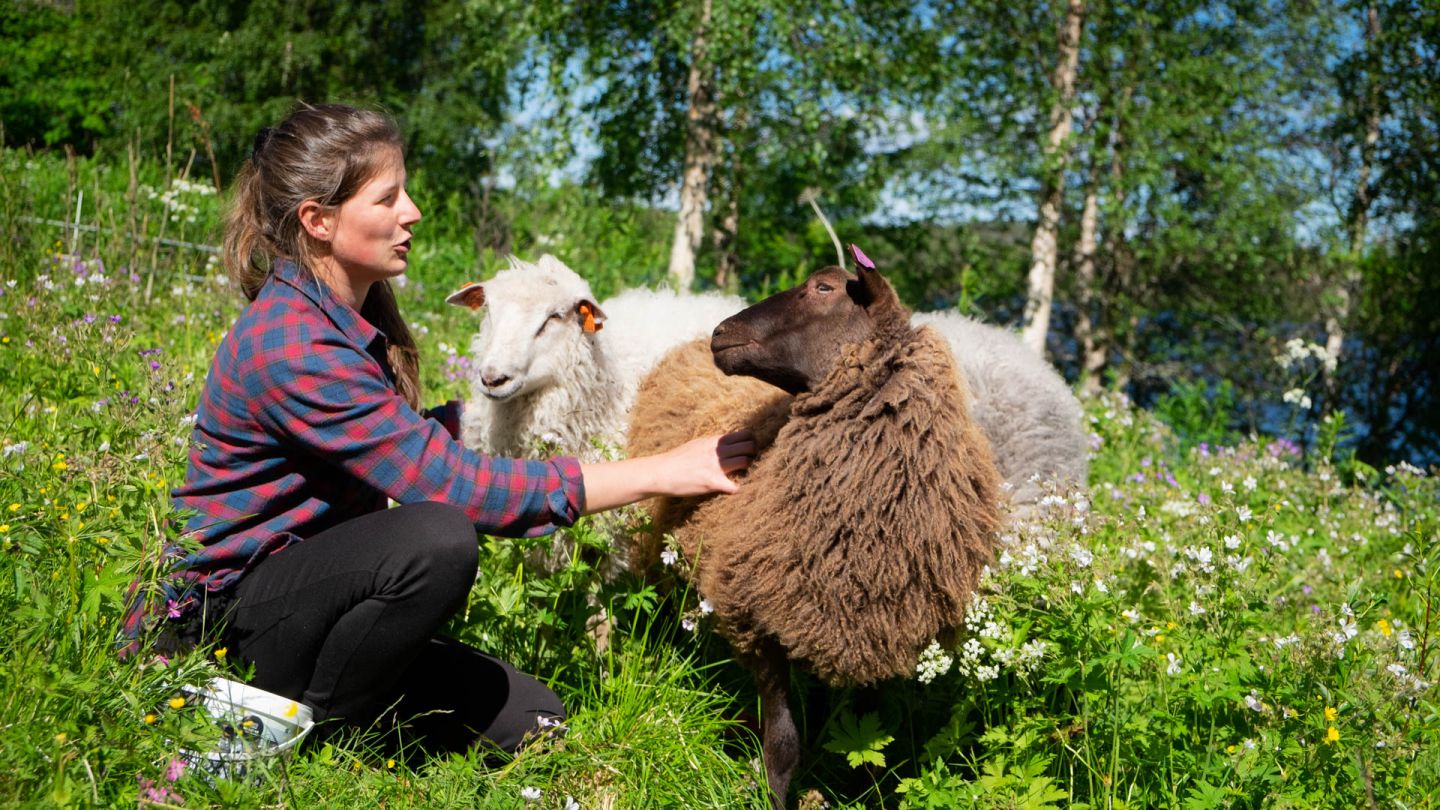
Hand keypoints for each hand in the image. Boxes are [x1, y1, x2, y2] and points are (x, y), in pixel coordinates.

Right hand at [579, 430, 756, 513]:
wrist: (661, 472)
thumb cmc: (677, 460)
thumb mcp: (696, 445)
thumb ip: (712, 445)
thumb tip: (726, 445)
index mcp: (713, 441)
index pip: (744, 434)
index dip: (751, 441)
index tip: (750, 448)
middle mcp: (716, 451)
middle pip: (749, 446)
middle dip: (753, 454)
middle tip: (749, 461)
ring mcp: (715, 466)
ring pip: (745, 462)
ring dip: (747, 469)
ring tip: (740, 474)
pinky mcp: (711, 482)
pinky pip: (734, 486)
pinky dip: (737, 489)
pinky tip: (732, 489)